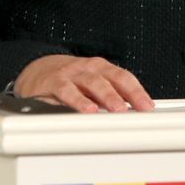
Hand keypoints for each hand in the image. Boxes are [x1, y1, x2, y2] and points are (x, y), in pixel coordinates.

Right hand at [14, 54, 154, 112]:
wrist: (36, 70)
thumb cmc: (70, 81)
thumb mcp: (91, 85)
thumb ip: (109, 97)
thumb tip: (132, 116)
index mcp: (101, 68)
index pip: (123, 77)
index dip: (137, 91)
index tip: (148, 107)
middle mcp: (88, 68)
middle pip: (111, 78)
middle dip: (127, 93)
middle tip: (139, 108)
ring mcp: (71, 74)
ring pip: (92, 82)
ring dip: (107, 96)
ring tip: (118, 109)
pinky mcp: (53, 82)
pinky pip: (66, 90)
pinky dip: (78, 100)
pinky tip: (87, 110)